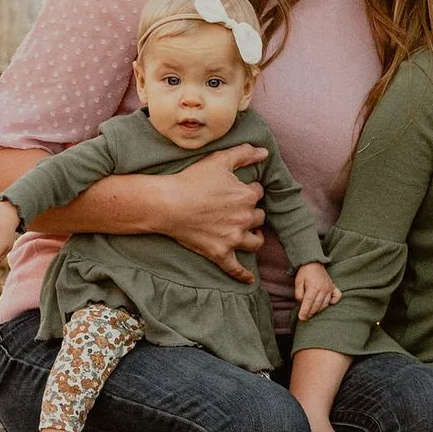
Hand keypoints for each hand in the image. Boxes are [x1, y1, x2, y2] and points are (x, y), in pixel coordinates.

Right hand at [148, 145, 267, 279]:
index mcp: (247, 196)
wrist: (168, 203)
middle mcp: (245, 219)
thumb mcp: (219, 160)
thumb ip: (244, 153)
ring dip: (254, 238)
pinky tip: (250, 280)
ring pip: (255, 242)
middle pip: (259, 218)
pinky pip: (236, 268)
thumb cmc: (192, 180)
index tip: (237, 190)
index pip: (258, 193)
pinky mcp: (220, 253)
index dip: (248, 190)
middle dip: (252, 214)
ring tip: (249, 235)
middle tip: (239, 212)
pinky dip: (243, 275)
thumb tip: (264, 152)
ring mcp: (233, 238)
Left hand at [293, 262, 340, 319]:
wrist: (313, 262)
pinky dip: (334, 302)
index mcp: (313, 286)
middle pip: (317, 305)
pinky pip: (337, 296)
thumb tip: (302, 303)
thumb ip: (299, 294)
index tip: (301, 318)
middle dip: (310, 313)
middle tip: (305, 318)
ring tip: (312, 313)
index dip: (305, 311)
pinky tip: (329, 304)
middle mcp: (323, 288)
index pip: (309, 302)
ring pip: (325, 303)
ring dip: (319, 310)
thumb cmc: (305, 273)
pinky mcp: (333, 287)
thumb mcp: (298, 282)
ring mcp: (329, 288)